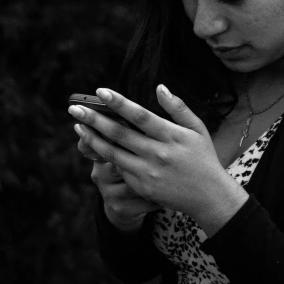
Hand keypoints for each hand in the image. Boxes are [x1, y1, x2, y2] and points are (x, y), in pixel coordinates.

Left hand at [69, 85, 248, 236]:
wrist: (209, 197)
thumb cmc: (203, 157)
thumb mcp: (198, 129)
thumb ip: (178, 107)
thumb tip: (159, 87)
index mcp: (172, 135)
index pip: (140, 115)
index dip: (119, 103)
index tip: (100, 91)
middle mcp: (158, 154)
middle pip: (119, 133)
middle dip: (94, 119)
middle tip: (74, 108)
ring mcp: (148, 172)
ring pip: (112, 153)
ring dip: (92, 138)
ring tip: (77, 125)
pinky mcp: (142, 187)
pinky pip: (119, 168)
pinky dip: (106, 156)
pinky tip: (95, 144)